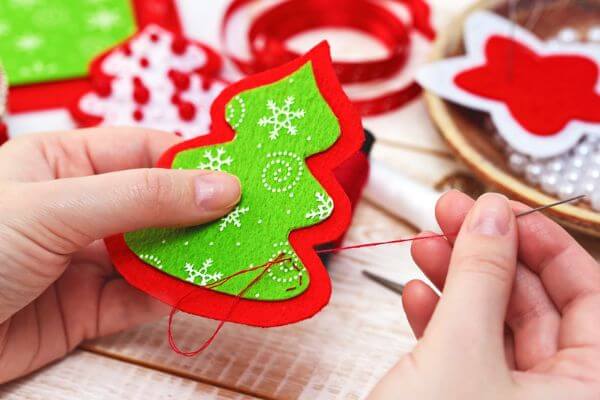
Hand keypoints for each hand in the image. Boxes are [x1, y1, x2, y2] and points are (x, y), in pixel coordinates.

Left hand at [0, 128, 239, 382]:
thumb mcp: (56, 207)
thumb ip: (142, 197)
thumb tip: (220, 186)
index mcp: (66, 163)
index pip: (146, 152)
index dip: (195, 161)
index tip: (243, 176)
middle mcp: (82, 208)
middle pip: (159, 205)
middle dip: (203, 214)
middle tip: (254, 222)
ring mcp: (87, 260)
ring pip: (157, 253)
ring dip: (195, 258)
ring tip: (239, 258)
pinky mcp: (89, 309)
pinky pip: (143, 297)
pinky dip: (173, 296)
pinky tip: (200, 292)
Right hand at [369, 191, 599, 398]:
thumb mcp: (461, 349)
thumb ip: (480, 275)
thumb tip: (492, 216)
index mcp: (586, 392)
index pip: (589, 296)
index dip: (545, 244)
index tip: (503, 212)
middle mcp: (558, 397)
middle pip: (535, 305)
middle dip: (486, 255)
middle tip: (451, 216)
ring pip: (494, 324)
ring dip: (456, 281)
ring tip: (423, 246)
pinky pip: (467, 351)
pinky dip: (440, 319)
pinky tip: (417, 294)